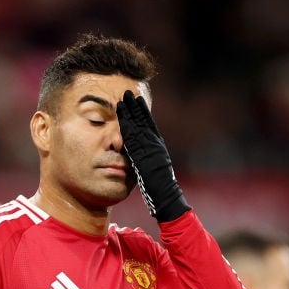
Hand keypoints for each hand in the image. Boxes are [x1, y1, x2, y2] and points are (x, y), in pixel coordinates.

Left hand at [115, 90, 190, 221]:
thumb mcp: (152, 169)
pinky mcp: (144, 155)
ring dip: (130, 112)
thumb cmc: (159, 188)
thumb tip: (138, 155)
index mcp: (158, 146)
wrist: (166, 196)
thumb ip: (145, 159)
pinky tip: (122, 118)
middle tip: (127, 92)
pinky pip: (135, 139)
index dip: (142, 111)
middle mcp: (155, 144)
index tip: (136, 100)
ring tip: (123, 99)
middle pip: (144, 121)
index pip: (149, 125)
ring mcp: (150, 148)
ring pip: (139, 126)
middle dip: (135, 107)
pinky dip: (128, 127)